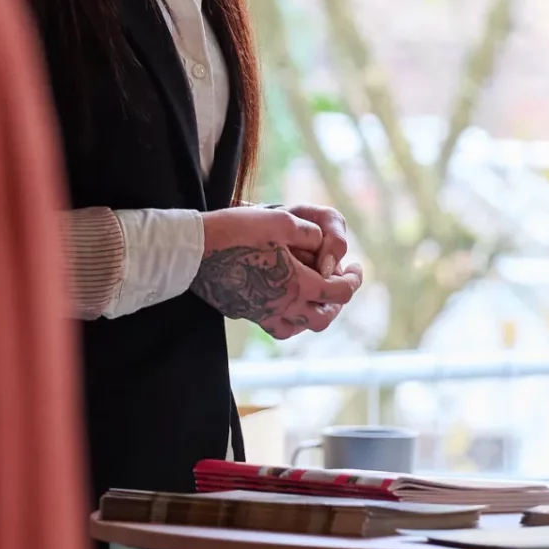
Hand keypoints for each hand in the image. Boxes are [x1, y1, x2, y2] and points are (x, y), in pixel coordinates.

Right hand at [193, 208, 357, 336]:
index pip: (338, 292)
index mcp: (295, 283)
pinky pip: (276, 325)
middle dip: (338, 302)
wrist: (191, 251)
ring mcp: (259, 313)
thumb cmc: (235, 232)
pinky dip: (290, 318)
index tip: (356, 269)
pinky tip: (288, 300)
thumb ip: (309, 233)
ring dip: (314, 314)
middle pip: (323, 318)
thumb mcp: (280, 221)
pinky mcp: (243, 312)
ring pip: (298, 327)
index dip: (354, 281)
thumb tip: (322, 241)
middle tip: (341, 283)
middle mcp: (280, 305)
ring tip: (318, 295)